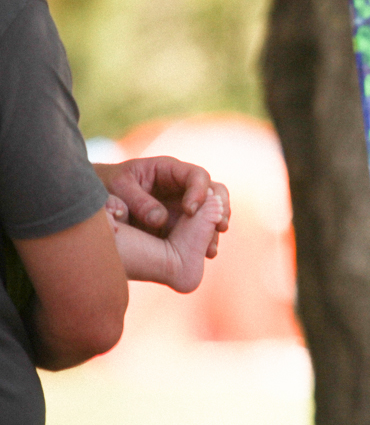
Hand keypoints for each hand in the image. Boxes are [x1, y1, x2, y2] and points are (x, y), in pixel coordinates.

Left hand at [94, 157, 230, 257]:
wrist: (96, 200)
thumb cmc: (105, 186)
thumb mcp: (117, 188)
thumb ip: (138, 201)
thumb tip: (160, 220)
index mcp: (169, 170)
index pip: (197, 176)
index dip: (199, 192)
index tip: (190, 211)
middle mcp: (182, 186)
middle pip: (214, 192)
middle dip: (220, 208)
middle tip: (219, 225)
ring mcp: (184, 204)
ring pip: (212, 212)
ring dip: (215, 228)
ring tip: (211, 248)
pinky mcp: (182, 222)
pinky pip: (201, 229)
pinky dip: (205, 240)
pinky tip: (206, 254)